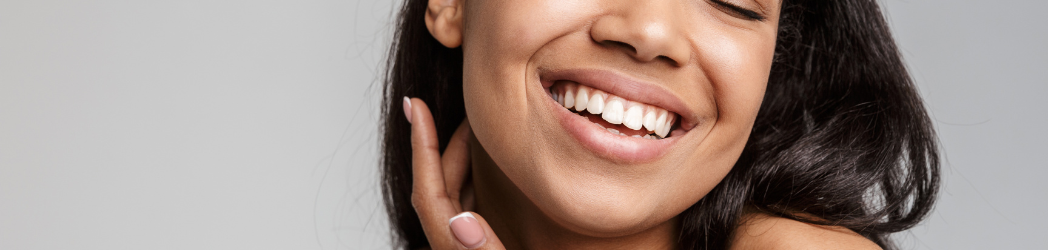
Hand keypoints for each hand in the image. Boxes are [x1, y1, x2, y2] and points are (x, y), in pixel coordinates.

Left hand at [404, 97, 505, 249]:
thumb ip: (484, 249)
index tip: (414, 106)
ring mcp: (466, 244)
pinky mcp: (484, 243)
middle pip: (441, 183)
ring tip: (484, 130)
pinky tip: (498, 172)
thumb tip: (459, 219)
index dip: (421, 144)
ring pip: (457, 193)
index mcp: (452, 248)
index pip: (427, 190)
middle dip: (452, 141)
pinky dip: (481, 181)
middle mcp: (453, 242)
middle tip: (474, 109)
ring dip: (467, 158)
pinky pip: (476, 204)